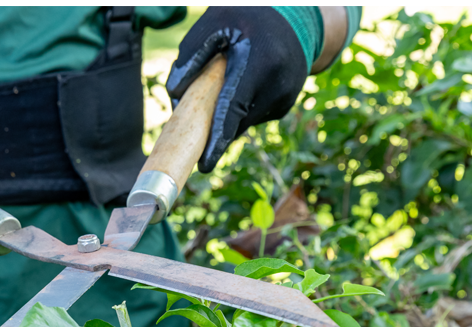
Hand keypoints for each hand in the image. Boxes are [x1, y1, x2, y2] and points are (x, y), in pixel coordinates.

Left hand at [167, 7, 307, 172]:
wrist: (296, 19)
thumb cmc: (249, 17)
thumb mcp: (216, 22)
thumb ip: (191, 54)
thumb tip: (175, 95)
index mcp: (260, 63)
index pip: (233, 110)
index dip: (217, 140)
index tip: (204, 164)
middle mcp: (277, 86)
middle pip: (235, 122)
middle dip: (213, 126)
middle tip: (196, 116)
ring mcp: (284, 99)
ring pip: (242, 122)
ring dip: (227, 113)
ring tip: (229, 81)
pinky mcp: (284, 106)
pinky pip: (252, 116)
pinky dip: (241, 107)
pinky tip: (246, 83)